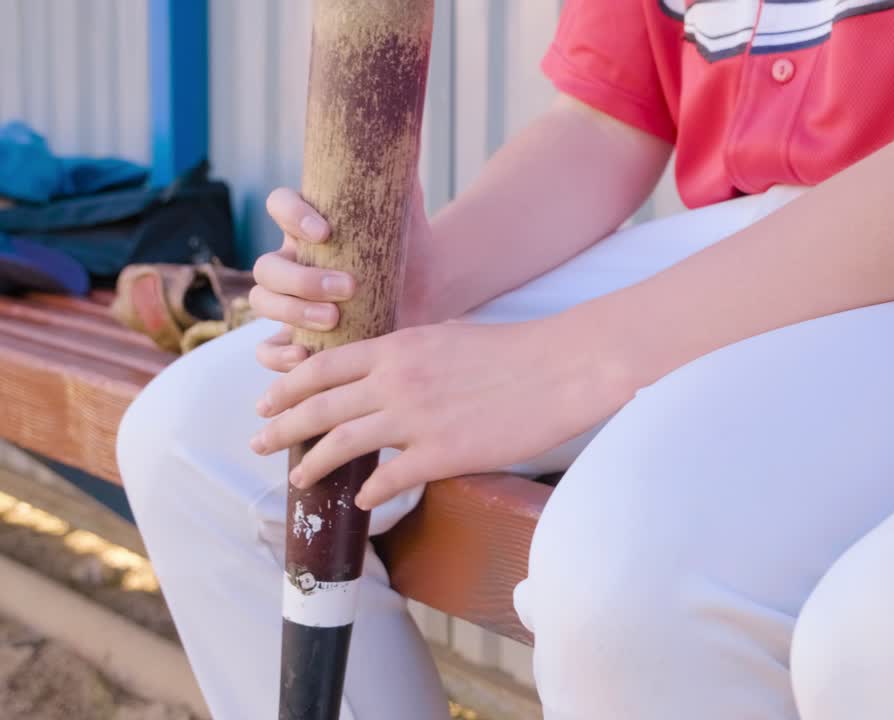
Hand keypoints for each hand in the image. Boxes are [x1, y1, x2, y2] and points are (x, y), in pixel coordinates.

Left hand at [247, 317, 632, 508]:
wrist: (559, 369)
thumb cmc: (511, 350)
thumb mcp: (447, 337)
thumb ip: (409, 354)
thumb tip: (385, 369)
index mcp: (396, 349)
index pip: (322, 367)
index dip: (287, 386)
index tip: (266, 401)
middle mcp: (395, 382)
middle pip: (318, 407)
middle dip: (279, 426)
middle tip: (256, 441)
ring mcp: (416, 419)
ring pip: (342, 444)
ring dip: (311, 464)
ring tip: (297, 478)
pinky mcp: (443, 453)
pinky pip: (389, 478)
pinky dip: (369, 492)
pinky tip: (363, 500)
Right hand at [252, 178, 431, 372]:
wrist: (426, 287)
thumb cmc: (408, 242)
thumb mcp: (404, 206)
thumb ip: (399, 167)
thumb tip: (408, 119)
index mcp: (309, 223)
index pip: (280, 205)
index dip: (293, 215)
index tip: (327, 231)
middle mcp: (292, 259)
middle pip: (267, 265)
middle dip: (301, 278)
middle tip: (346, 287)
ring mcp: (292, 300)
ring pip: (261, 302)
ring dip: (291, 311)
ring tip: (335, 319)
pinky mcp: (301, 335)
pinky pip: (267, 348)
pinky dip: (277, 353)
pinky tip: (304, 356)